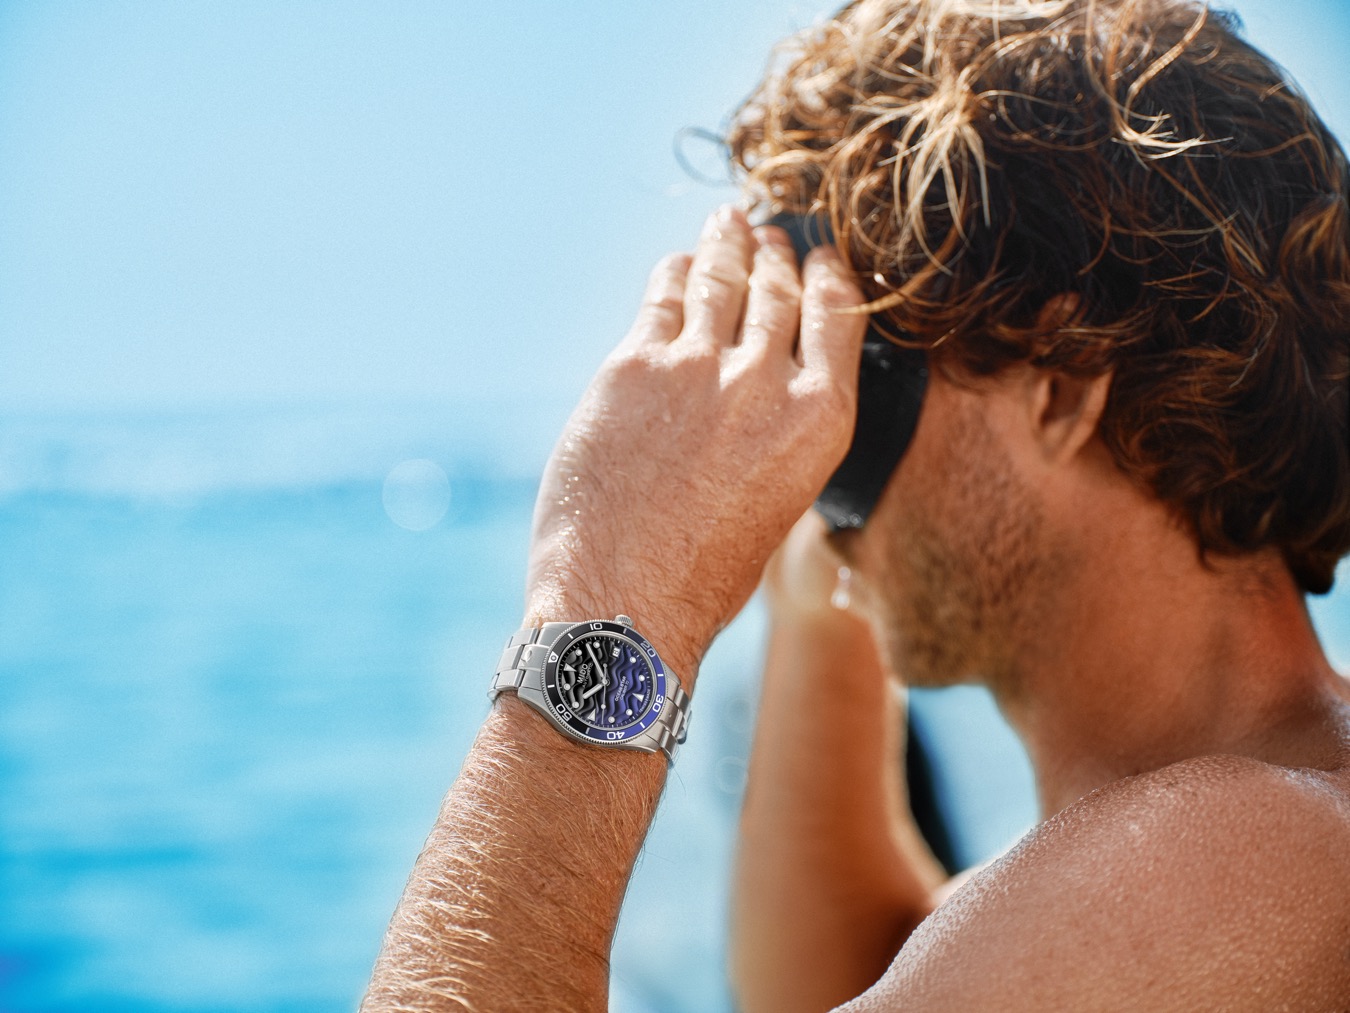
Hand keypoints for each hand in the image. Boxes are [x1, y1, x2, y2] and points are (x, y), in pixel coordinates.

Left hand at [524, 206, 867, 680]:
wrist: (624, 606)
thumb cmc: (703, 578)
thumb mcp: (778, 505)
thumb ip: (779, 436)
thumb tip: (762, 390)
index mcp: (820, 421)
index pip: (837, 317)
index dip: (827, 276)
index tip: (820, 256)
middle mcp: (767, 382)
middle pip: (777, 291)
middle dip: (774, 255)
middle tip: (769, 233)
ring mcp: (697, 368)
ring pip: (720, 281)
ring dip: (726, 246)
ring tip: (727, 223)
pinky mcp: (633, 367)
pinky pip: (662, 300)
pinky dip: (674, 274)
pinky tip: (677, 264)